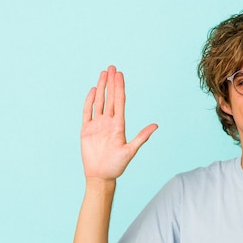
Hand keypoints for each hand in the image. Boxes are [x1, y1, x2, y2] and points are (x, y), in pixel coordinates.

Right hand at [81, 65, 157, 180]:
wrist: (101, 175)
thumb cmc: (117, 166)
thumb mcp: (131, 151)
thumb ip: (142, 137)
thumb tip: (156, 125)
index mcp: (119, 125)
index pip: (120, 102)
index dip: (120, 88)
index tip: (120, 75)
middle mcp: (108, 122)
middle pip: (110, 98)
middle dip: (111, 83)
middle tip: (112, 67)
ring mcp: (97, 125)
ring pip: (99, 102)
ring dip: (101, 88)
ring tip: (103, 74)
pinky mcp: (86, 130)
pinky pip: (87, 112)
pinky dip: (89, 101)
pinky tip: (93, 91)